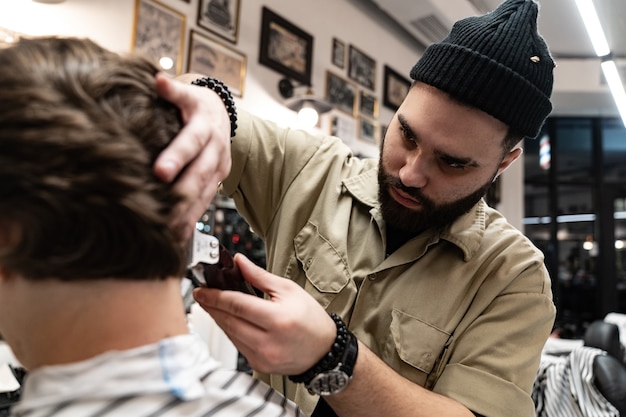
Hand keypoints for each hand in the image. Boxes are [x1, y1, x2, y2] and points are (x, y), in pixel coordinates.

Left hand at [153, 73, 231, 238]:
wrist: (222, 113)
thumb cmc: (195, 102)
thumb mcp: (188, 91)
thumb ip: (173, 89)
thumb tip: (158, 80)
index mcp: (205, 125)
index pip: (191, 141)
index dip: (177, 156)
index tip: (160, 171)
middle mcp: (215, 148)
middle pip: (199, 172)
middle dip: (182, 193)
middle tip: (163, 212)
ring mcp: (219, 167)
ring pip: (204, 192)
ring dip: (188, 212)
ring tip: (170, 231)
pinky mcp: (217, 181)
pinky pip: (205, 202)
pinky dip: (191, 220)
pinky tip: (177, 236)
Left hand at [193, 254, 336, 374]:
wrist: (324, 350)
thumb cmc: (310, 319)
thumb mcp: (288, 290)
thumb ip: (259, 276)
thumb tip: (239, 262)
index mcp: (278, 319)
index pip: (237, 305)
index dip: (215, 296)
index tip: (202, 290)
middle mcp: (268, 342)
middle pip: (229, 321)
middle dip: (212, 307)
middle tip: (203, 295)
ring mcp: (263, 357)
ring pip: (230, 335)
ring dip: (220, 319)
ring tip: (215, 306)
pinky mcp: (259, 366)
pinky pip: (237, 346)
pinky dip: (231, 332)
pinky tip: (231, 321)